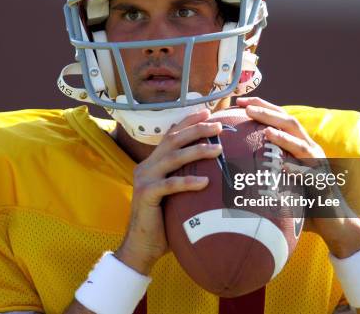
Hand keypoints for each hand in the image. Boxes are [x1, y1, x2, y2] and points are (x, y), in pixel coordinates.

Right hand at [115, 109, 222, 274]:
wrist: (142, 246)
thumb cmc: (163, 222)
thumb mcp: (175, 196)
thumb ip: (185, 179)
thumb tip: (215, 172)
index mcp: (153, 163)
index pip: (170, 135)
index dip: (188, 122)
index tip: (208, 113)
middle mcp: (146, 167)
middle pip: (173, 140)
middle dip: (196, 130)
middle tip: (218, 126)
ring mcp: (144, 179)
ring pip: (172, 158)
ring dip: (196, 151)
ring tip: (217, 149)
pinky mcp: (145, 195)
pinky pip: (169, 185)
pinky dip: (187, 182)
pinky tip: (205, 182)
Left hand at [236, 97, 359, 257]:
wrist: (333, 222)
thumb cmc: (302, 199)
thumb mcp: (281, 177)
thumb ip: (267, 164)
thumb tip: (234, 158)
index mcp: (299, 145)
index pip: (280, 119)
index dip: (262, 106)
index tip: (239, 101)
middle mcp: (311, 150)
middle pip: (290, 123)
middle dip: (268, 112)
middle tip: (246, 107)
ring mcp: (319, 166)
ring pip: (302, 145)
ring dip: (283, 137)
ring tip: (265, 130)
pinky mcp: (324, 184)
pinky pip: (311, 175)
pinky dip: (298, 169)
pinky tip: (285, 166)